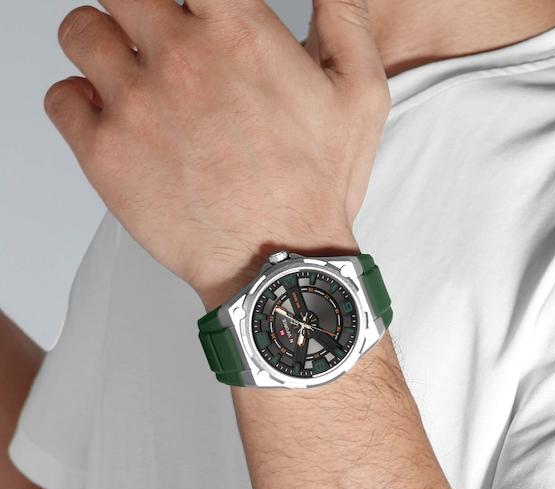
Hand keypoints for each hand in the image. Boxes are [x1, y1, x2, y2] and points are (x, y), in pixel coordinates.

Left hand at [45, 0, 389, 307]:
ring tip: (126, 78)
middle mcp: (178, 57)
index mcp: (236, 29)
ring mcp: (134, 104)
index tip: (186, 13)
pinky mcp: (104, 154)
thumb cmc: (316, 189)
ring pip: (80, 32)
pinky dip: (77, 103)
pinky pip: (60, 98)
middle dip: (135, 10)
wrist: (279, 266)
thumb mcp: (361, 93)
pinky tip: (109, 121)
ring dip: (99, 46)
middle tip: (152, 40)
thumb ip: (343, 17)